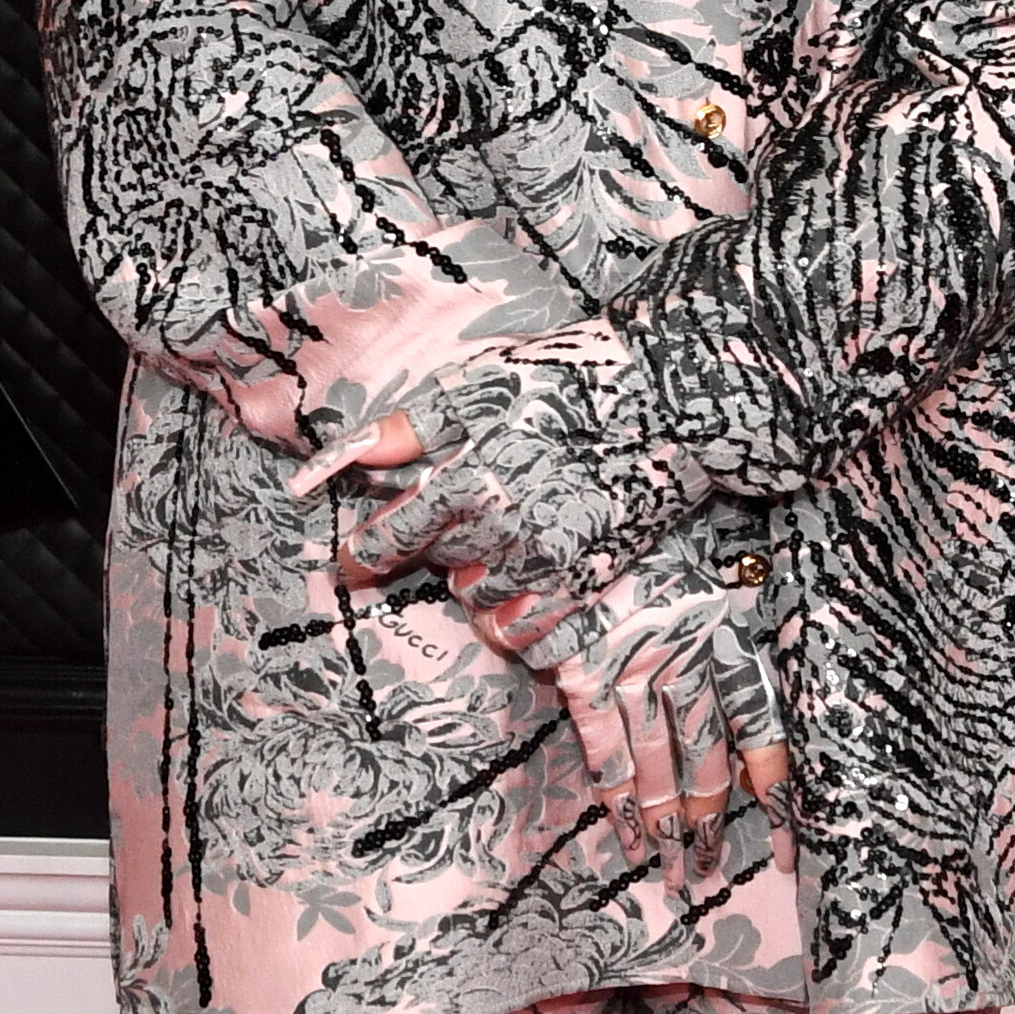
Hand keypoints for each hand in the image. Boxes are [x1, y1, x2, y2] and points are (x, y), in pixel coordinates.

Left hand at [318, 350, 616, 617]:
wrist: (672, 400)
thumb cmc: (573, 379)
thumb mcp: (482, 385)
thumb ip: (409, 429)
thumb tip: (342, 457)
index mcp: (471, 480)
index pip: (391, 540)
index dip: (363, 555)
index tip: (352, 563)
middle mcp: (505, 532)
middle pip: (437, 565)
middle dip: (438, 542)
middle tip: (466, 508)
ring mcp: (550, 565)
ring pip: (477, 600)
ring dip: (477, 575)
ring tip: (506, 532)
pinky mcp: (589, 585)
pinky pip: (527, 634)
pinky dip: (514, 618)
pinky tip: (524, 583)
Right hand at [501, 563, 791, 895]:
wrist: (570, 506)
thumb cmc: (641, 534)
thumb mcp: (699, 565)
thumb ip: (721, 618)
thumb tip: (746, 683)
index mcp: (723, 628)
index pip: (763, 722)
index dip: (777, 785)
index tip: (793, 839)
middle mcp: (687, 655)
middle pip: (710, 757)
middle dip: (711, 822)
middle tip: (711, 869)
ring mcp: (634, 667)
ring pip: (661, 763)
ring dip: (668, 825)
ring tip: (674, 872)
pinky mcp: (584, 672)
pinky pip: (605, 748)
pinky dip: (617, 796)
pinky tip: (627, 835)